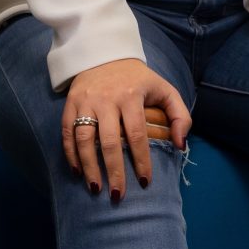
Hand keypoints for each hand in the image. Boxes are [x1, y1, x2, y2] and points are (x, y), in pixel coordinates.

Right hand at [62, 58, 192, 199]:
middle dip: (114, 171)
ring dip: (89, 166)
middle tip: (118, 195)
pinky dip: (70, 154)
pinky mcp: (70, 103)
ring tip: (95, 187)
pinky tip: (78, 171)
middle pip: (109, 141)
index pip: (137, 135)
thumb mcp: (165, 89)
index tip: (145, 182)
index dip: (141, 161)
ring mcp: (85, 101)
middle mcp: (106, 99)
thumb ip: (180, 116)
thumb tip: (181, 145)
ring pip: (84, 138)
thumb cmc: (138, 78)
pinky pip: (68, 132)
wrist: (104, 53)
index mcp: (131, 96)